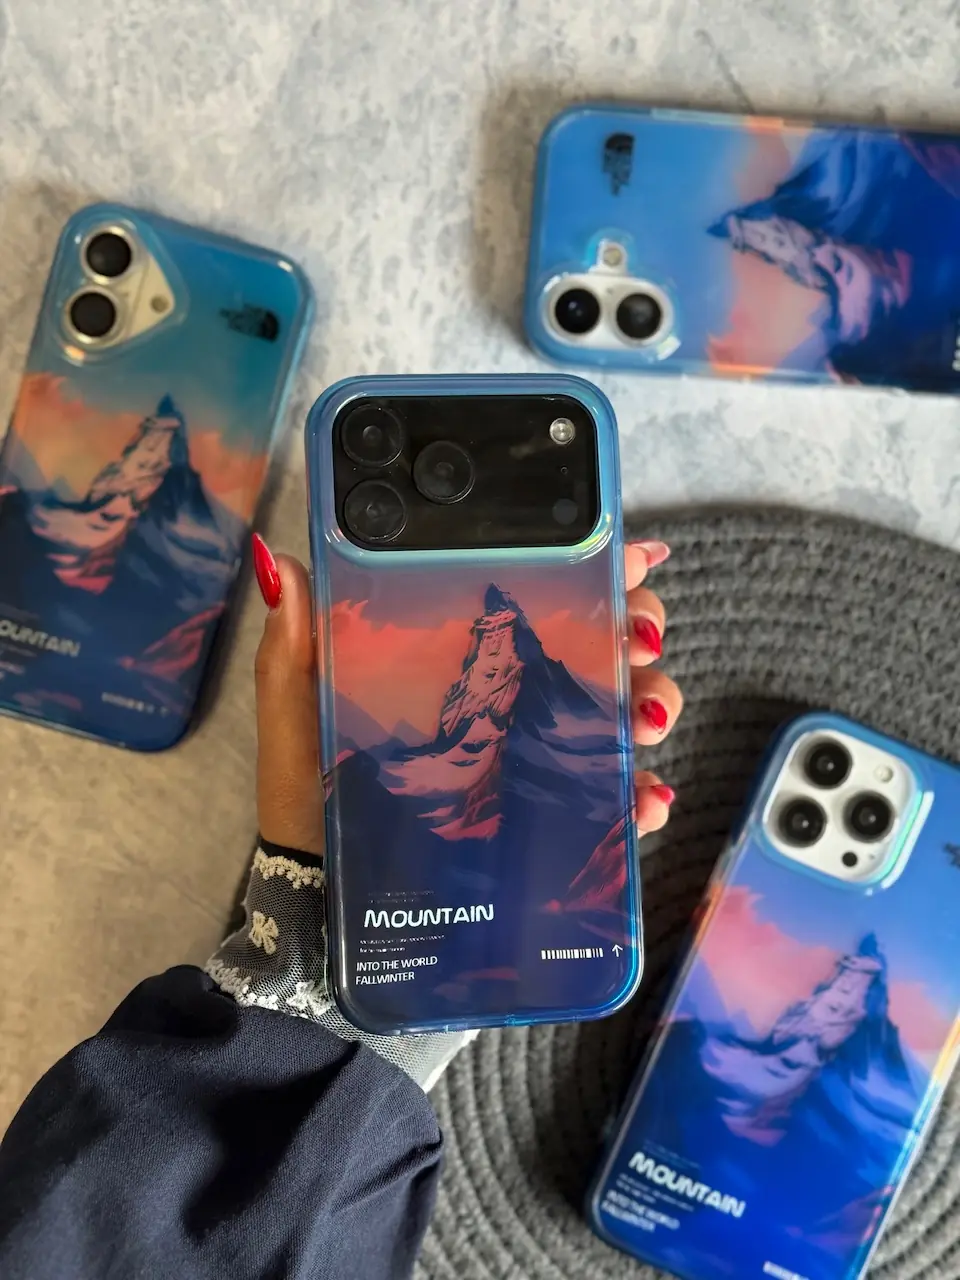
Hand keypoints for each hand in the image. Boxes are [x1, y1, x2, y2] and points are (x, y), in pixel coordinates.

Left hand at [250, 535, 681, 852]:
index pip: (536, 596)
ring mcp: (537, 760)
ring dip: (654, 702)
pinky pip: (613, 803)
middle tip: (638, 639)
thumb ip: (292, 650)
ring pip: (624, 713)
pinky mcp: (551, 823)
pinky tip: (646, 800)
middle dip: (638, 627)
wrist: (325, 900)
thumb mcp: (297, 718)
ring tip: (645, 718)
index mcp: (461, 662)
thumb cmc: (311, 798)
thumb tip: (281, 565)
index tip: (633, 551)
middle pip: (600, 642)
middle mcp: (511, 701)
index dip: (593, 565)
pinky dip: (642, 797)